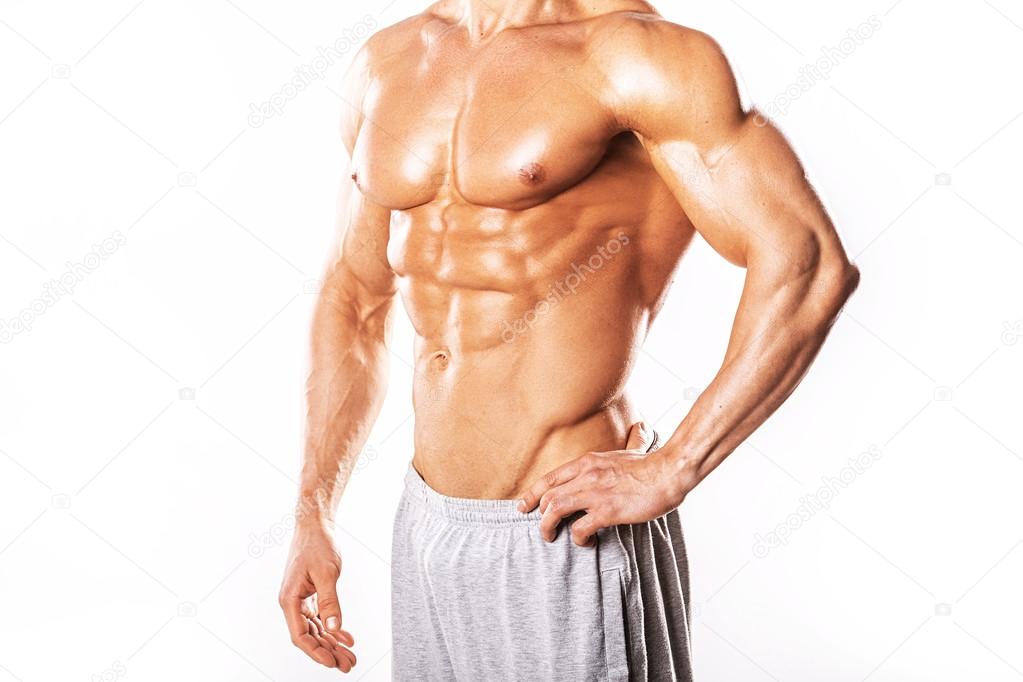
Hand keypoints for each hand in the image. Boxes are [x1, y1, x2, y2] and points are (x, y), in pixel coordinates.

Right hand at [279, 524, 356, 672]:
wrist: (314, 525)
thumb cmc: (318, 544)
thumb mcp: (327, 573)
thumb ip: (330, 601)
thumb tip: (334, 628)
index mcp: (289, 599)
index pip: (301, 636)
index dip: (316, 652)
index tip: (332, 663)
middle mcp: (292, 603)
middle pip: (309, 636)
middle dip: (328, 652)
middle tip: (348, 664)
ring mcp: (300, 600)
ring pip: (315, 629)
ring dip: (332, 643)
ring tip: (350, 656)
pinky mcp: (309, 595)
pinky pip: (320, 618)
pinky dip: (333, 628)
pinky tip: (346, 638)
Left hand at [518, 422, 688, 546]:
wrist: (669, 474)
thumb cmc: (652, 466)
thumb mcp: (631, 450)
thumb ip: (629, 442)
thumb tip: (641, 428)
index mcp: (587, 462)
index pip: (549, 478)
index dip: (532, 494)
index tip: (523, 506)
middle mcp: (586, 476)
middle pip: (547, 495)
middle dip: (539, 514)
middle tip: (543, 529)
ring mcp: (595, 493)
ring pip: (555, 510)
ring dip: (548, 527)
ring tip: (553, 538)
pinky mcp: (606, 511)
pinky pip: (579, 528)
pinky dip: (577, 538)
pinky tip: (586, 541)